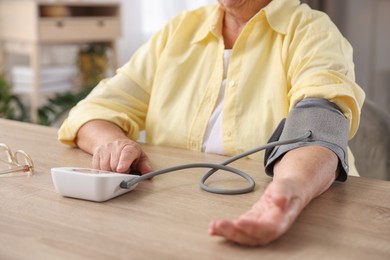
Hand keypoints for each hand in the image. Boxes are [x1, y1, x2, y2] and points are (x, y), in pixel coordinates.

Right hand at [92, 138, 152, 173]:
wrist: (112, 141)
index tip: (121, 169)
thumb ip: (145, 165)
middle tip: (125, 171)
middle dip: (120, 173)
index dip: (123, 162)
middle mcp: (115, 146)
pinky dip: (103, 173)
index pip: (126, 154)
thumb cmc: (129, 152)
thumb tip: (149, 173)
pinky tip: (108, 169)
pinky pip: (97, 169)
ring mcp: (104, 150)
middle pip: (114, 165)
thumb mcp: (140, 156)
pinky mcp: (96, 155)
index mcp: (129, 147)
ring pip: (104, 168)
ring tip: (116, 170)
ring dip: (111, 173)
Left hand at [209, 146, 337, 245]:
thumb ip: (283, 193)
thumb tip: (280, 201)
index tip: (240, 222)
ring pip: (244, 235)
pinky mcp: (252, 222)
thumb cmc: (290, 189)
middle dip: (235, 233)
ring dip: (228, 233)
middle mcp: (270, 227)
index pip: (268, 228)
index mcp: (282, 220)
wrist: (291, 190)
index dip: (254, 227)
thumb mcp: (288, 186)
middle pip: (253, 236)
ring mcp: (260, 226)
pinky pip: (239, 229)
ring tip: (213, 227)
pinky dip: (226, 229)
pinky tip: (213, 228)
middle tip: (219, 225)